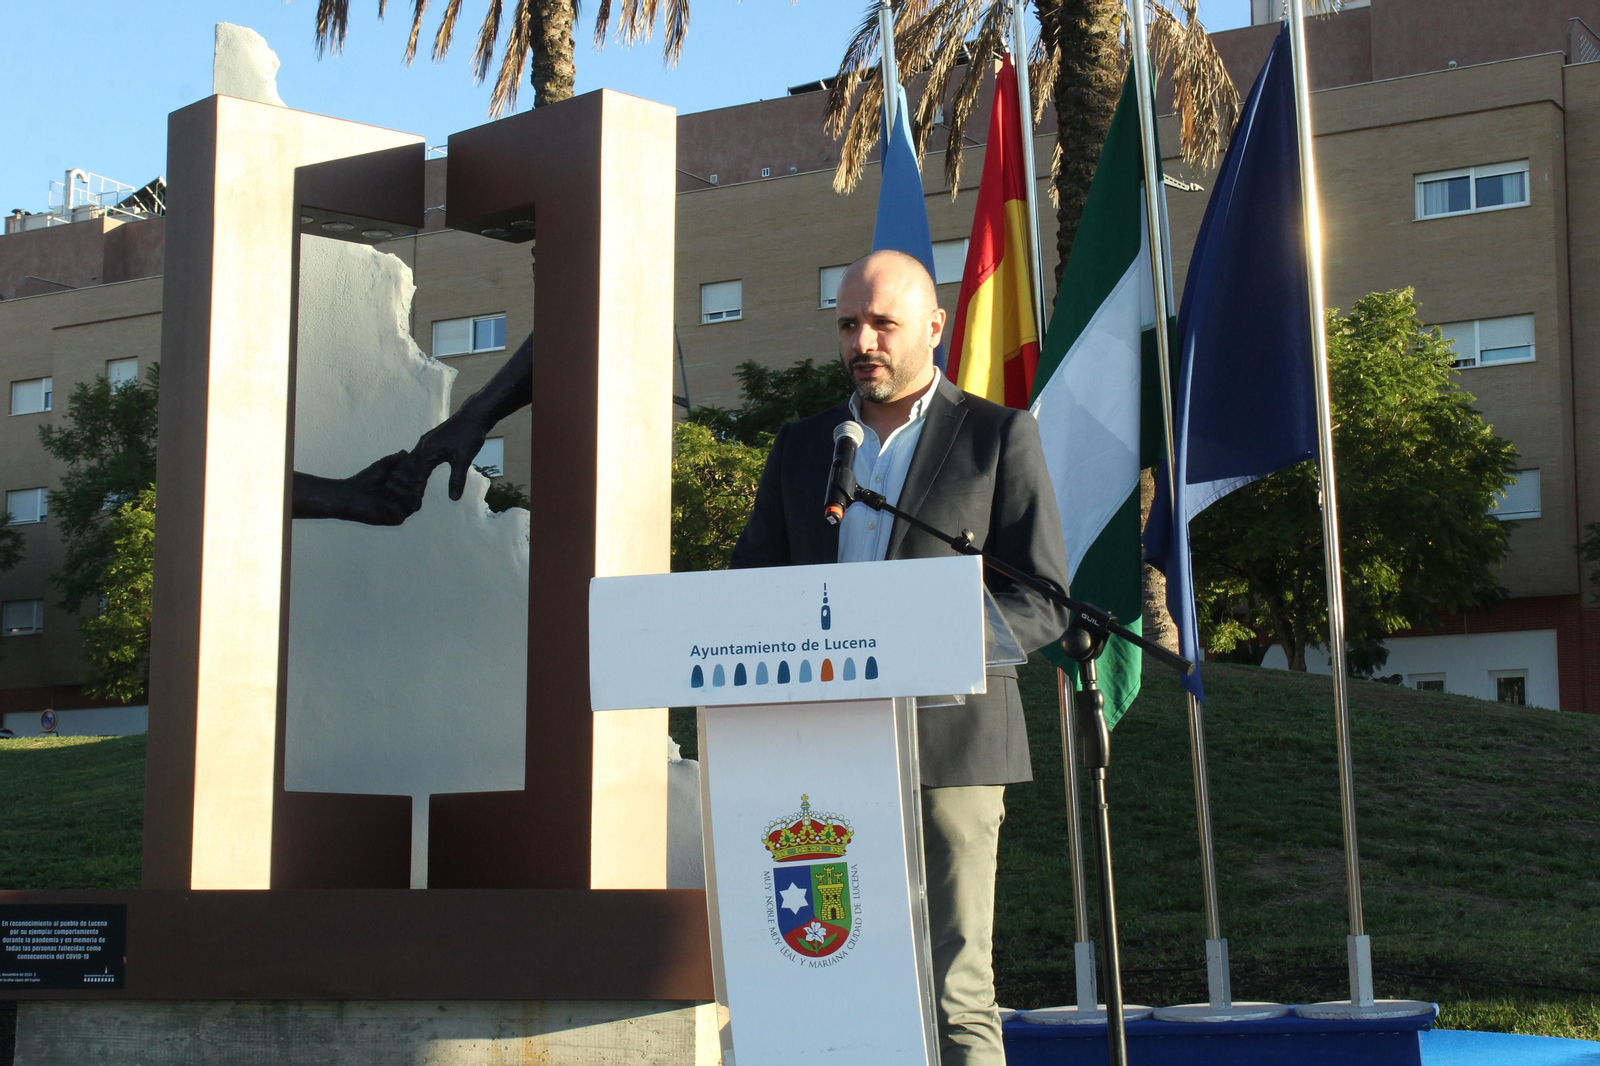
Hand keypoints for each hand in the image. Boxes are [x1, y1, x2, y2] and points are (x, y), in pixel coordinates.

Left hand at [291, 452, 423, 525]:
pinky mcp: (391, 520)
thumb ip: (392, 460)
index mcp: (404, 487)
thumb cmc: (364, 480)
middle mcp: (404, 499)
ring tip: (388, 484)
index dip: (419, 477)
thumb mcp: (380, 467)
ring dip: (403, 493)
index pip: (418, 484)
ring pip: (413, 505)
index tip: (414, 469)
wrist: (348, 494)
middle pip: (418, 494)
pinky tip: (386, 501)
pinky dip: (396, 508)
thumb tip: (404, 452)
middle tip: (394, 474)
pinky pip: (401, 517)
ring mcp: (399, 510)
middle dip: (408, 482)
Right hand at [400, 406, 490, 501]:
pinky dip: (414, 468)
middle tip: (403, 503)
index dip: (416, 494)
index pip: (418, 478)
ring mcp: (424, 442)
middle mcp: (422, 446)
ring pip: (411, 463)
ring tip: (404, 492)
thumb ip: (457, 479)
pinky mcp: (429, 441)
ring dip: (408, 477)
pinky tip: (415, 474)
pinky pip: (417, 457)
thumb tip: (453, 499)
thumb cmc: (469, 436)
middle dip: (406, 487)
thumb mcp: (464, 460)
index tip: (414, 508)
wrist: (473, 416)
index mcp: (428, 452)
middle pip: (409, 470)